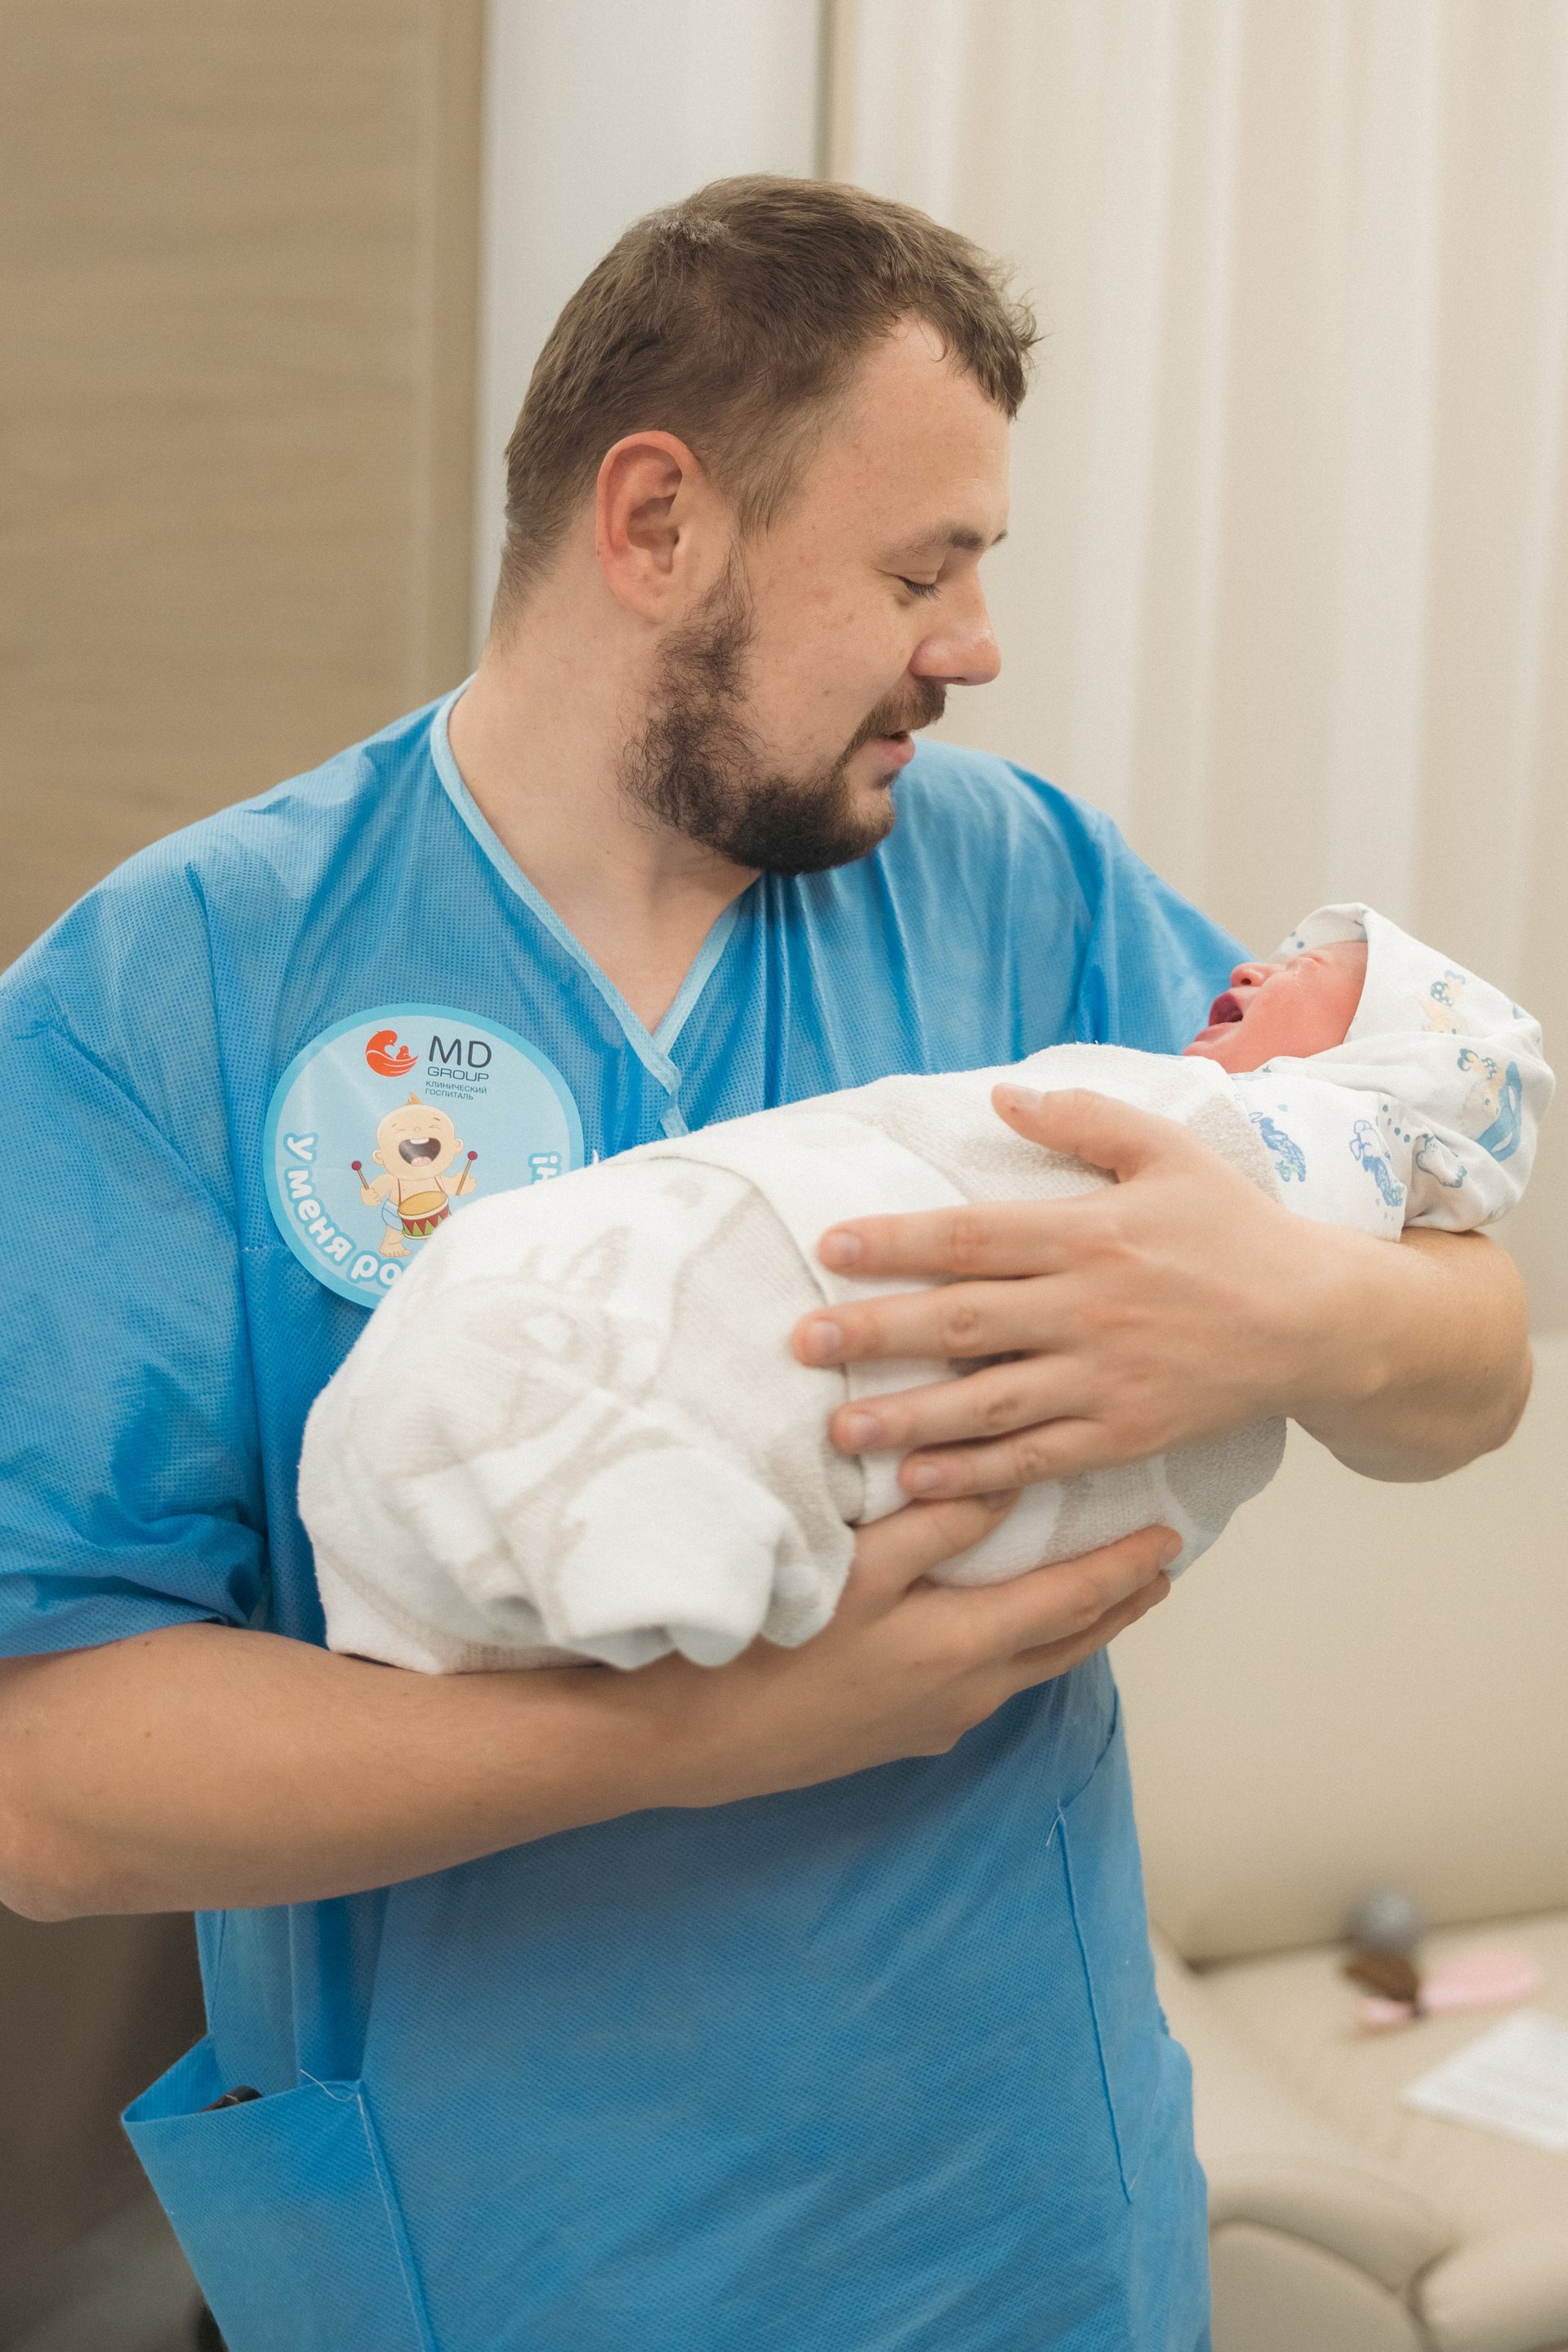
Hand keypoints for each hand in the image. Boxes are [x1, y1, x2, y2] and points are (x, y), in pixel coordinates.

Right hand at [634, 1492, 1178, 1804]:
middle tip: (1160, 1569)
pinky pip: (981, 1686)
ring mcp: (932, 1723)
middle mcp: (966, 1695)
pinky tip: (995, 1629)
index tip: (1171, 1536)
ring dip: (1068, 1627)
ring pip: (1027, 1668)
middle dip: (1119, 1604)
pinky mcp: (897, 1736)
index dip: (1127, 1567)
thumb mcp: (855, 1566)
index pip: (1074, 1600)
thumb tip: (1004, 1486)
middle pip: (1067, 1643)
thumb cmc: (768, 1644)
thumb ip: (936, 1524)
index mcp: (965, 1648)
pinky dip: (1013, 1648)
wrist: (691, 1740)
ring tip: (1096, 1595)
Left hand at [789, 1084, 1371, 1499]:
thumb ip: (1085, 1121)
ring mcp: (1106, 1378)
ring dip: (909, 1416)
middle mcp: (1089, 1308)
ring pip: (989, 1402)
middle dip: (875, 1332)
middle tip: (802, 1344)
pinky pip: (1037, 1459)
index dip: (896, 1242)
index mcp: (1090, 1234)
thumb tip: (1002, 1096)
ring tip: (839, 1428)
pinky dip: (976, 1475)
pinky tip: (917, 1481)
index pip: (972, 1236)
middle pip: (963, 1321)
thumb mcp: (1170, 1152)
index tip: (828, 1248)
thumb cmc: (1234, 1229)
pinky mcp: (1126, 1434)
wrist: (1319, 1319)